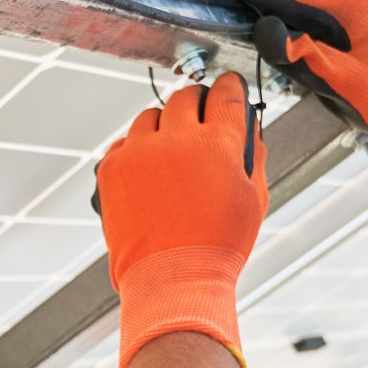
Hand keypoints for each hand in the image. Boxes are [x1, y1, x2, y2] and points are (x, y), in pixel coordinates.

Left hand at [95, 73, 267, 367]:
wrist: (173, 280)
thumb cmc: (217, 246)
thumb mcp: (254, 200)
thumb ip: (254, 157)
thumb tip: (250, 131)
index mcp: (218, 144)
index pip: (227, 95)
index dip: (231, 87)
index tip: (230, 87)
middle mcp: (177, 139)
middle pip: (186, 96)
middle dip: (197, 102)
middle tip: (201, 116)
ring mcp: (140, 152)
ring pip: (151, 116)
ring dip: (165, 126)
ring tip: (172, 151)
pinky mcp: (112, 168)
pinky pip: (125, 143)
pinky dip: (137, 150)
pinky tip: (150, 171)